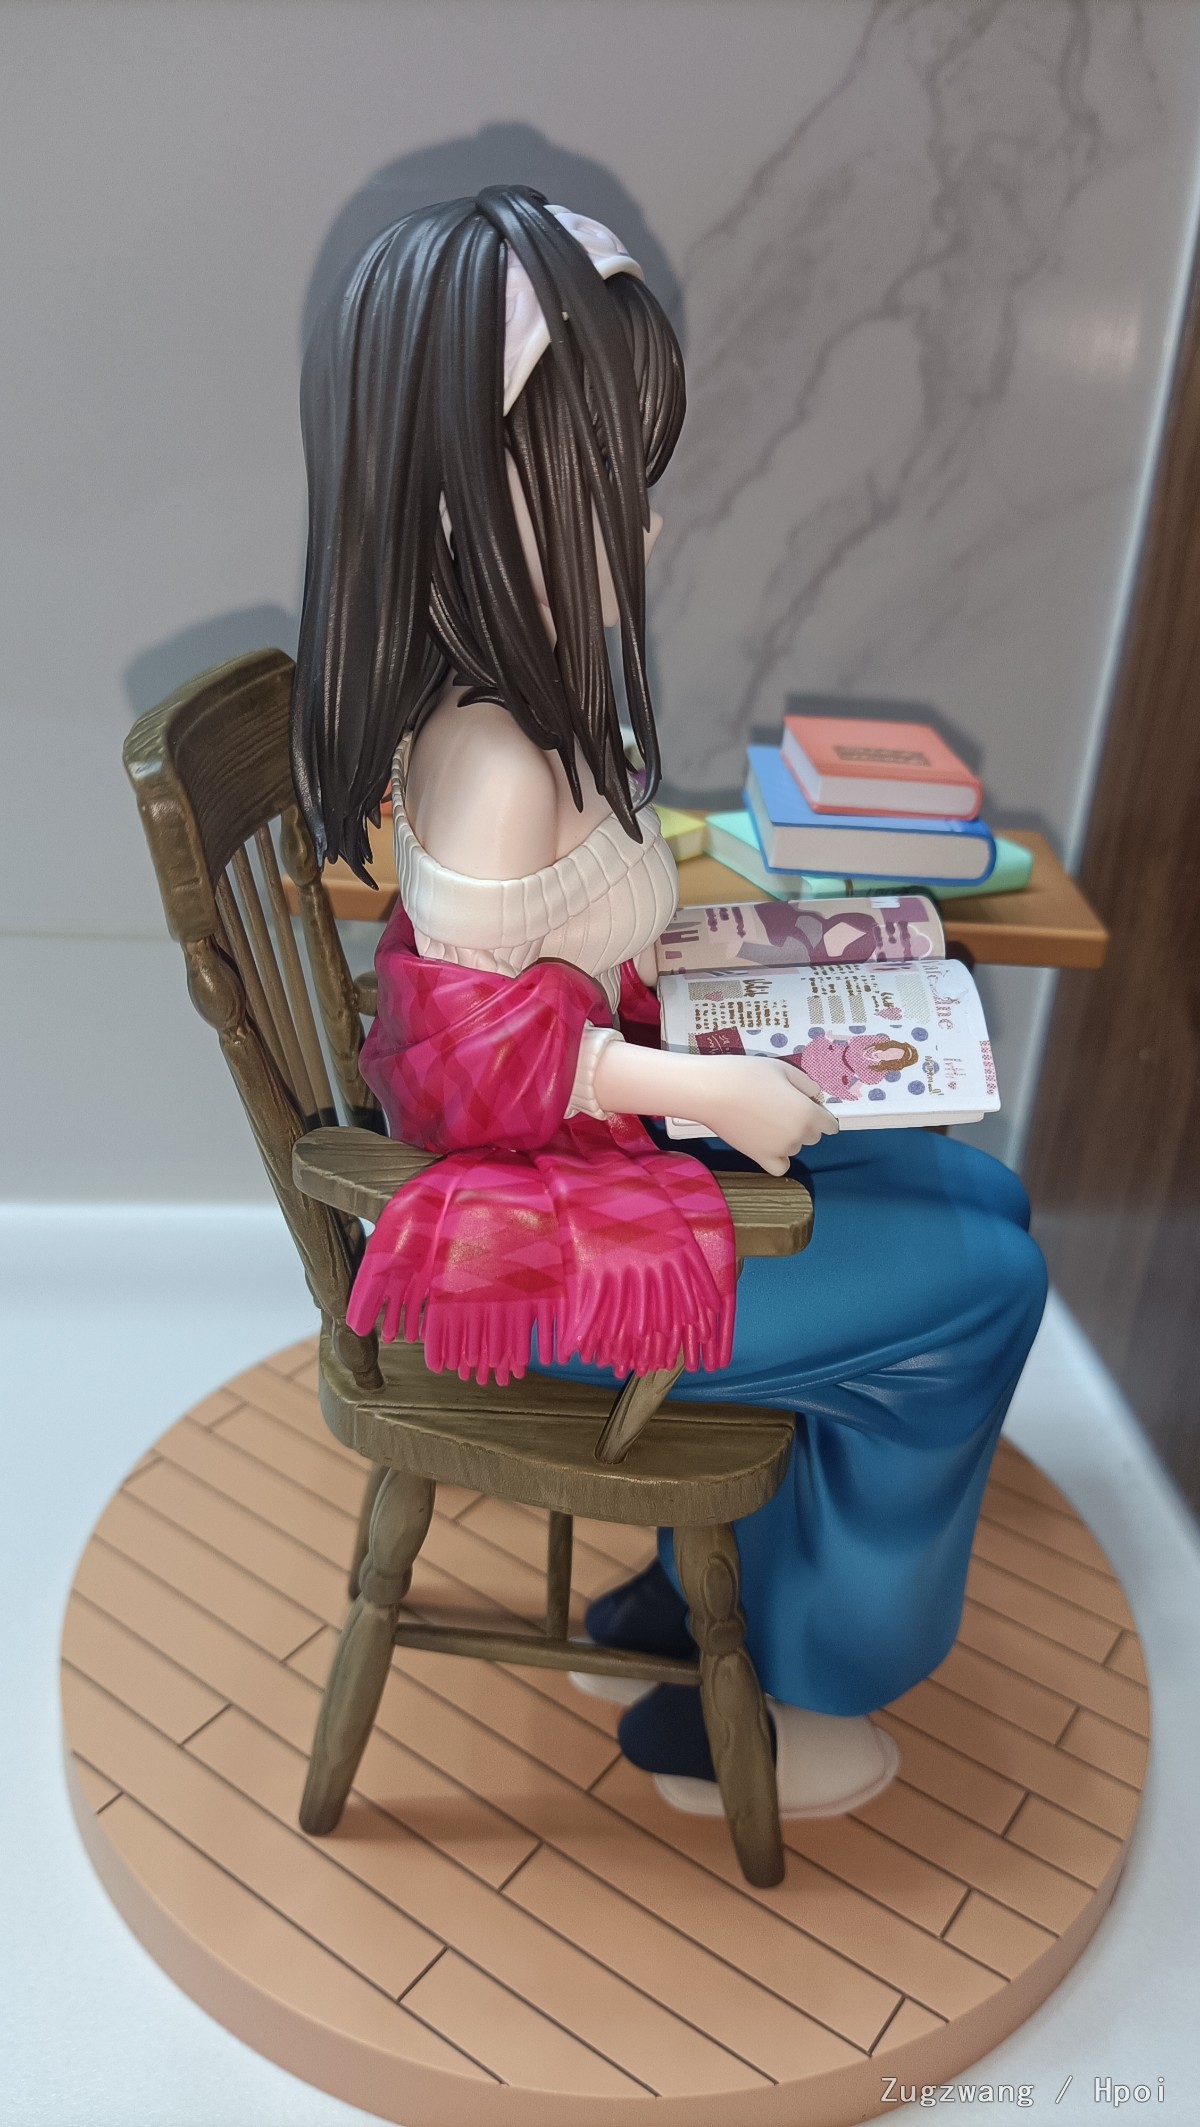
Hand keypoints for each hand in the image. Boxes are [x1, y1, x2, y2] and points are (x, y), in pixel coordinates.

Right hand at [693, 1055, 837, 1174]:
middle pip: (812, 1136)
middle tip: (783, 1108)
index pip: (829, 1124)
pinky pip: (780, 1167)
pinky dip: (779, 1158)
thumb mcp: (782, 1069)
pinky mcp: (760, 1158)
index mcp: (807, 1112)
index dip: (822, 1116)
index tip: (811, 1108)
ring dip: (789, 1137)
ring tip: (768, 1120)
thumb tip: (815, 1096)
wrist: (712, 1092)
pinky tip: (770, 1145)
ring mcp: (780, 1149)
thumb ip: (806, 1083)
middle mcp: (798, 1135)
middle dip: (805, 1124)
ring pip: (795, 1148)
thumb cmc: (747, 1074)